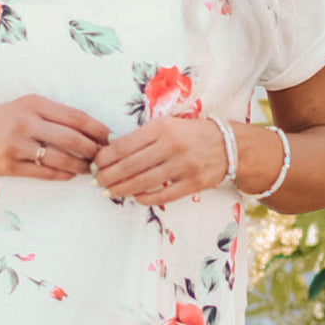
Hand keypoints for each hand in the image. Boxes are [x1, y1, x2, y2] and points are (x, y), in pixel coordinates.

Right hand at [0, 95, 110, 180]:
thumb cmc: (4, 120)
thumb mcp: (26, 106)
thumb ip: (54, 114)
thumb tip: (90, 129)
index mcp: (34, 104)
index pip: (74, 116)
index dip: (96, 128)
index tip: (109, 137)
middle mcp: (26, 123)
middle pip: (71, 138)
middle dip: (92, 150)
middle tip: (103, 157)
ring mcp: (17, 145)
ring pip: (59, 158)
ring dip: (79, 166)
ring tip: (89, 169)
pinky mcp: (11, 166)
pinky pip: (43, 172)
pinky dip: (62, 175)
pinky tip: (71, 174)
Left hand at [92, 115, 229, 203]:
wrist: (229, 144)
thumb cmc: (191, 134)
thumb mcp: (167, 125)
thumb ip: (143, 137)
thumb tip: (111, 152)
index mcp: (161, 127)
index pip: (124, 145)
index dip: (105, 158)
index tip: (95, 165)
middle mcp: (171, 145)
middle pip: (130, 165)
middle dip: (109, 176)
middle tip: (97, 182)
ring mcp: (183, 166)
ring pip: (143, 182)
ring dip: (122, 189)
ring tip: (110, 192)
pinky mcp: (193, 183)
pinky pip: (163, 195)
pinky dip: (145, 198)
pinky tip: (135, 198)